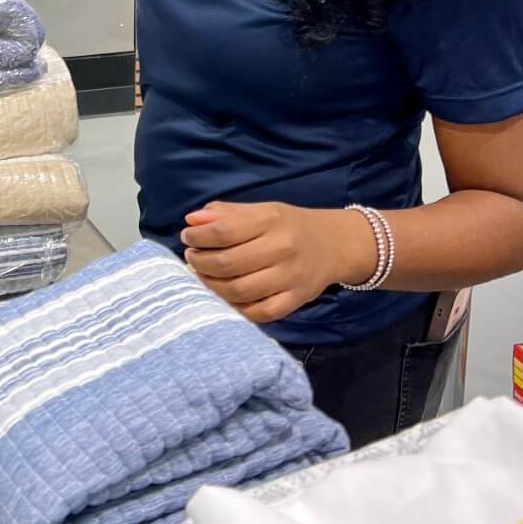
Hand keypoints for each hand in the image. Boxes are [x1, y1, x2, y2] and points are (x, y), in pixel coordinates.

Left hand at [180, 201, 376, 323]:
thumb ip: (226, 214)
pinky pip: (260, 313)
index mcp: (271, 220)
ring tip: (203, 276)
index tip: (187, 237)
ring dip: (212, 286)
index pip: (224, 230)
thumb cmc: (288, 226)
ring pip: (240, 291)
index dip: (198, 236)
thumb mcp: (261, 211)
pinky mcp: (296, 299)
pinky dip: (237, 309)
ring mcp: (291, 277)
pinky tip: (225, 297)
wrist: (335, 244)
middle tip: (192, 259)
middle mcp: (282, 248)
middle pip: (229, 263)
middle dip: (201, 263)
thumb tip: (192, 220)